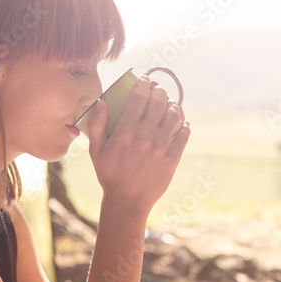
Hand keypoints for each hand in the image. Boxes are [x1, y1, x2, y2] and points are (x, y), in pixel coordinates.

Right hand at [85, 77, 189, 215]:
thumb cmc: (109, 175)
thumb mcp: (96, 151)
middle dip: (159, 91)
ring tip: (170, 105)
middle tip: (158, 90)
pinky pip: (183, 135)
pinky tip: (182, 123)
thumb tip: (101, 102)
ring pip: (173, 116)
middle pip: (158, 102)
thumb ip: (97, 125)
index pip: (138, 98)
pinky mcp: (172, 158)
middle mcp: (144, 136)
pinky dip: (184, 125)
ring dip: (173, 106)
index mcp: (125, 132)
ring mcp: (160, 147)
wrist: (128, 201)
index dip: (143, 84)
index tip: (144, 80)